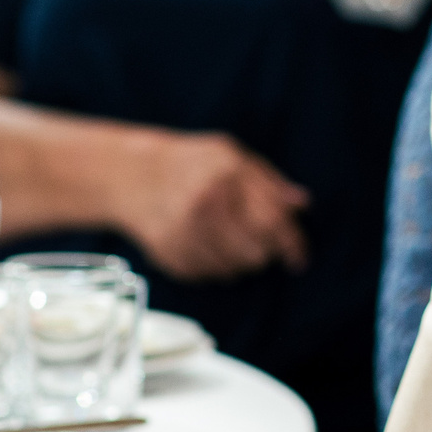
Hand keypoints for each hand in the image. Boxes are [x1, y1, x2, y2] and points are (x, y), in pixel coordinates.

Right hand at [109, 128, 307, 281]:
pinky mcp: (169, 256)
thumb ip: (268, 180)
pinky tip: (203, 244)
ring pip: (233, 271)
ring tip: (226, 239)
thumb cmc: (188, 163)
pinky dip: (214, 267)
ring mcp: (184, 234)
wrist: (130, 175)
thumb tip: (302, 204)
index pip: (273, 222)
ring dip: (239, 262)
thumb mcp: (229, 155)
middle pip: (256, 254)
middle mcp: (204, 206)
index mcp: (225, 177)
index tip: (299, 260)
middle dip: (264, 253)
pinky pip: (208, 276)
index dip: (293, 245)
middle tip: (257, 243)